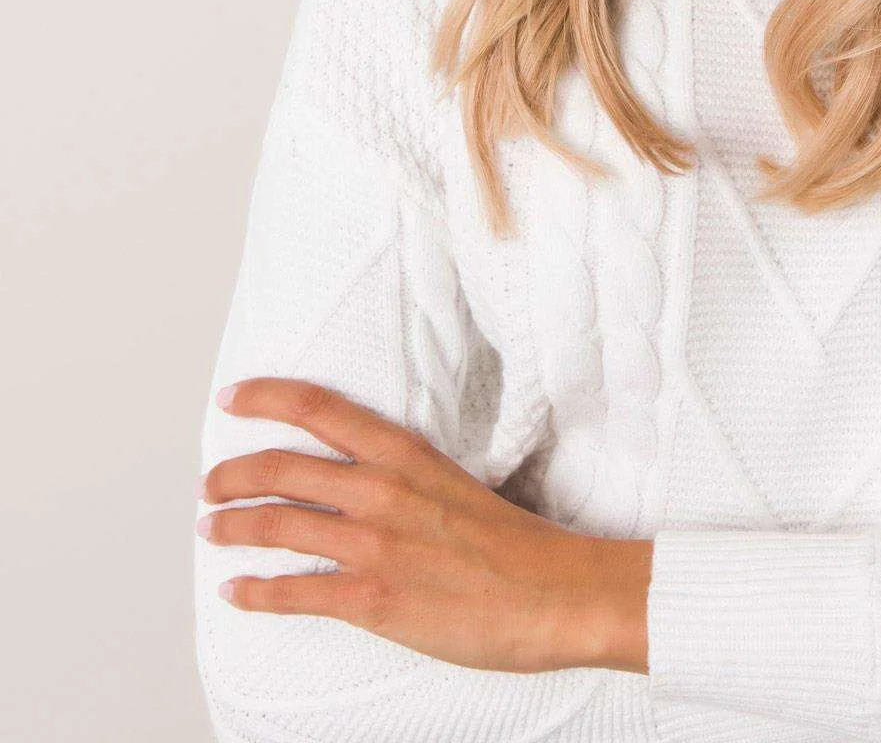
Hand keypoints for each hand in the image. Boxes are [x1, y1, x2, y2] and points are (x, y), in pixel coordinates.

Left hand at [199, 377, 650, 672]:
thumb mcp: (454, 482)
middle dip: (232, 474)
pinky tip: (236, 592)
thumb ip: (405, 476)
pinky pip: (293, 592)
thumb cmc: (515, 542)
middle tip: (212, 483)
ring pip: (276, 524)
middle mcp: (381, 490)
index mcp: (405, 453)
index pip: (319, 408)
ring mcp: (373, 544)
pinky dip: (254, 592)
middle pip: (281, 467)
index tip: (231, 396)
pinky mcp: (372, 599)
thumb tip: (364, 478)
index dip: (266, 398)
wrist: (554, 592)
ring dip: (232, 527)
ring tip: (212, 529)